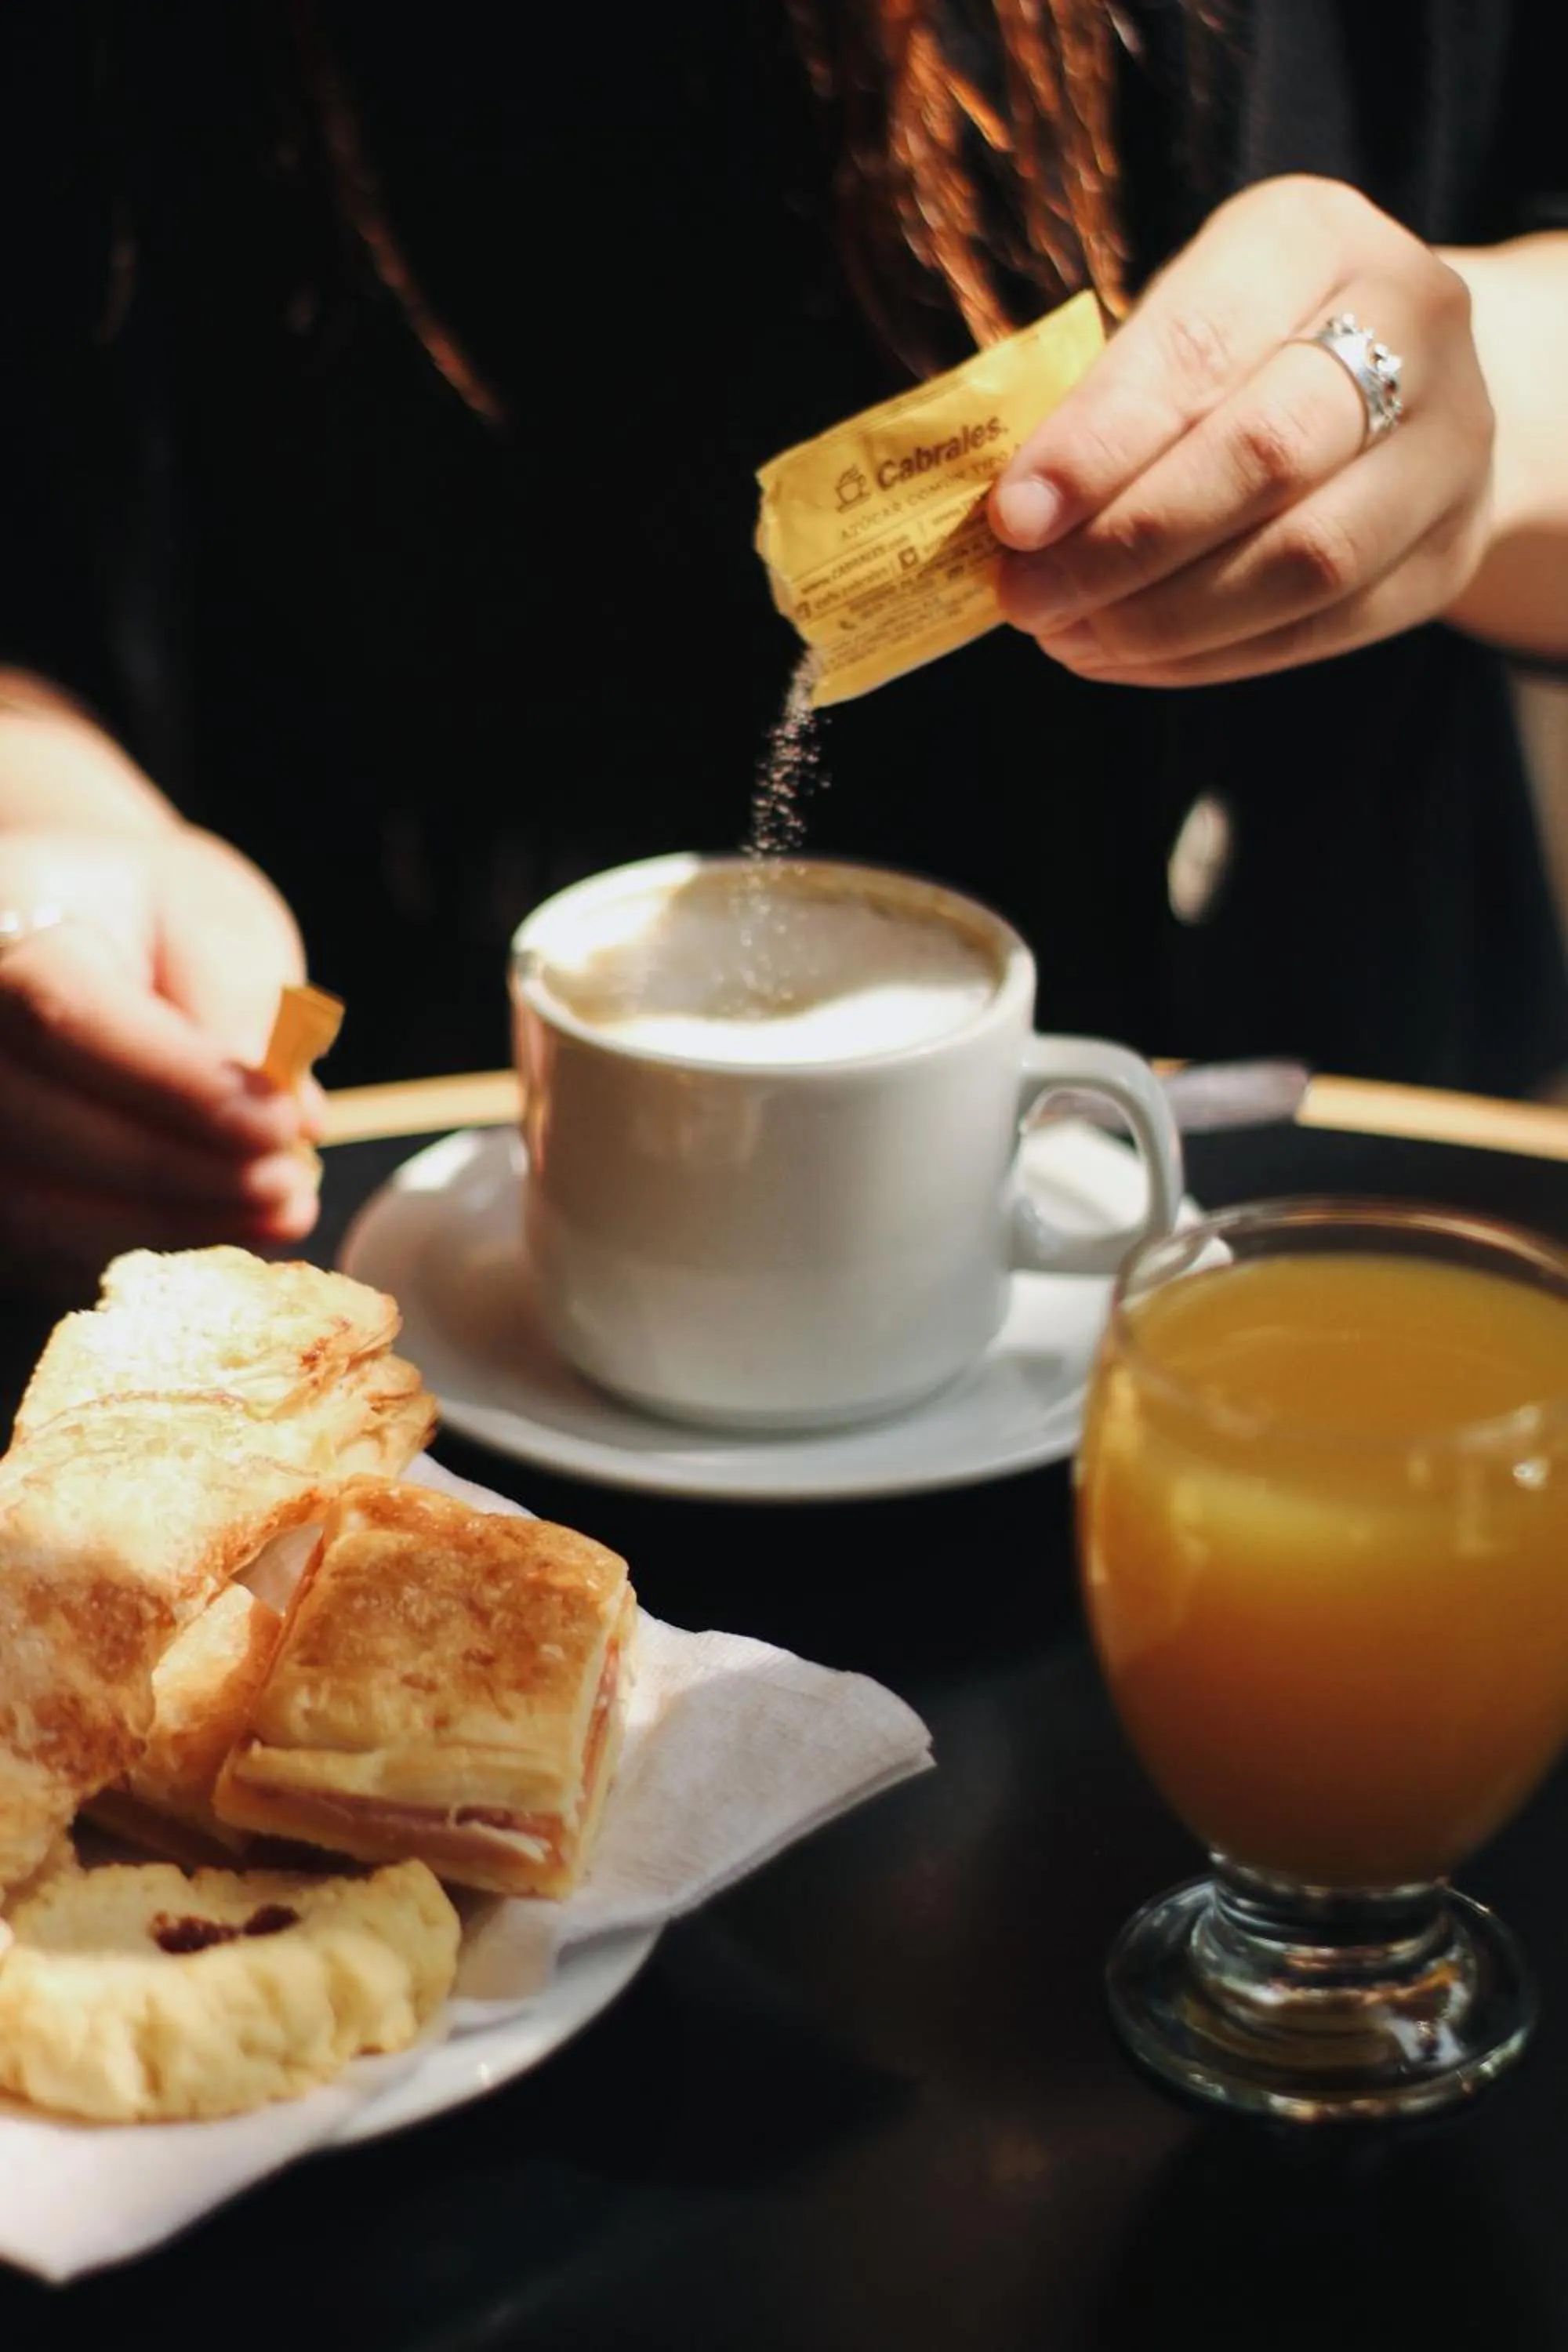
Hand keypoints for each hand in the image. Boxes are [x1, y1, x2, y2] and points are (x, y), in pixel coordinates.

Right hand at [0, 825, 323, 1290]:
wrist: (74, 930)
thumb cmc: (149, 918)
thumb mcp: (209, 918)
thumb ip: (240, 1002)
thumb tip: (288, 1111)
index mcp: (1, 929)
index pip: (65, 1017)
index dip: (176, 1085)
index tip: (280, 1122)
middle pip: (43, 1125)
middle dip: (181, 1170)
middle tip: (290, 1184)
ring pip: (37, 1208)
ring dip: (169, 1229)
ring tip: (278, 1216)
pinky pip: (43, 1250)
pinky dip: (142, 1255)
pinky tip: (227, 1239)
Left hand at [989, 176, 1494, 684]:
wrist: (1406, 384)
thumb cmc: (1244, 352)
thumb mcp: (1177, 324)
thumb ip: (1100, 401)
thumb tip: (1006, 519)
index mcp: (1315, 237)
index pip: (1201, 346)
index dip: (1099, 443)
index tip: (1011, 518)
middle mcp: (1413, 324)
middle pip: (1267, 454)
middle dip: (1127, 542)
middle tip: (1028, 596)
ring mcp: (1450, 444)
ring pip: (1306, 559)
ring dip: (1164, 618)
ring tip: (1067, 635)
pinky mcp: (1447, 550)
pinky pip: (1321, 627)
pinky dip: (1206, 657)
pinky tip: (1122, 658)